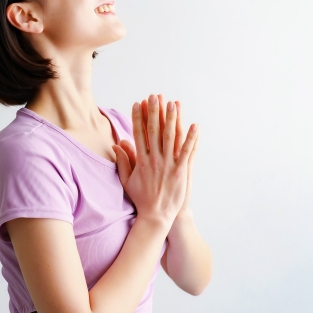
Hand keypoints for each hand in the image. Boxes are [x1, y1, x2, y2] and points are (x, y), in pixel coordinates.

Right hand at [112, 95, 198, 225]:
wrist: (156, 216)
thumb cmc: (141, 198)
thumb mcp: (127, 180)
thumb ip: (123, 161)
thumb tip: (117, 145)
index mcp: (141, 160)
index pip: (138, 133)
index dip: (138, 117)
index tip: (137, 103)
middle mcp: (154, 160)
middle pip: (154, 131)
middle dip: (154, 112)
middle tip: (154, 96)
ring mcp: (168, 165)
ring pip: (170, 137)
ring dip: (172, 119)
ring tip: (173, 103)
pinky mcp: (181, 171)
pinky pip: (187, 151)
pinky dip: (191, 138)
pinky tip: (195, 125)